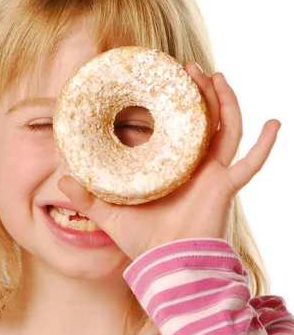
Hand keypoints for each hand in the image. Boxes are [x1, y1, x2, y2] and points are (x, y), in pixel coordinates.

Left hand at [58, 63, 281, 259]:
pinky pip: (251, 163)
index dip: (175, 103)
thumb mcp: (109, 214)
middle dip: (201, 91)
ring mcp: (213, 174)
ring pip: (226, 128)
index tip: (164, 78)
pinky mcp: (225, 187)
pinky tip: (276, 123)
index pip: (177, 128)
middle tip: (189, 67)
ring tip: (213, 76)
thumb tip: (62, 179)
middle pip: (205, 119)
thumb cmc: (144, 244)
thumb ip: (87, 197)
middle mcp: (195, 166)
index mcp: (172, 168)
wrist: (166, 268)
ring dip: (224, 101)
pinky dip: (265, 144)